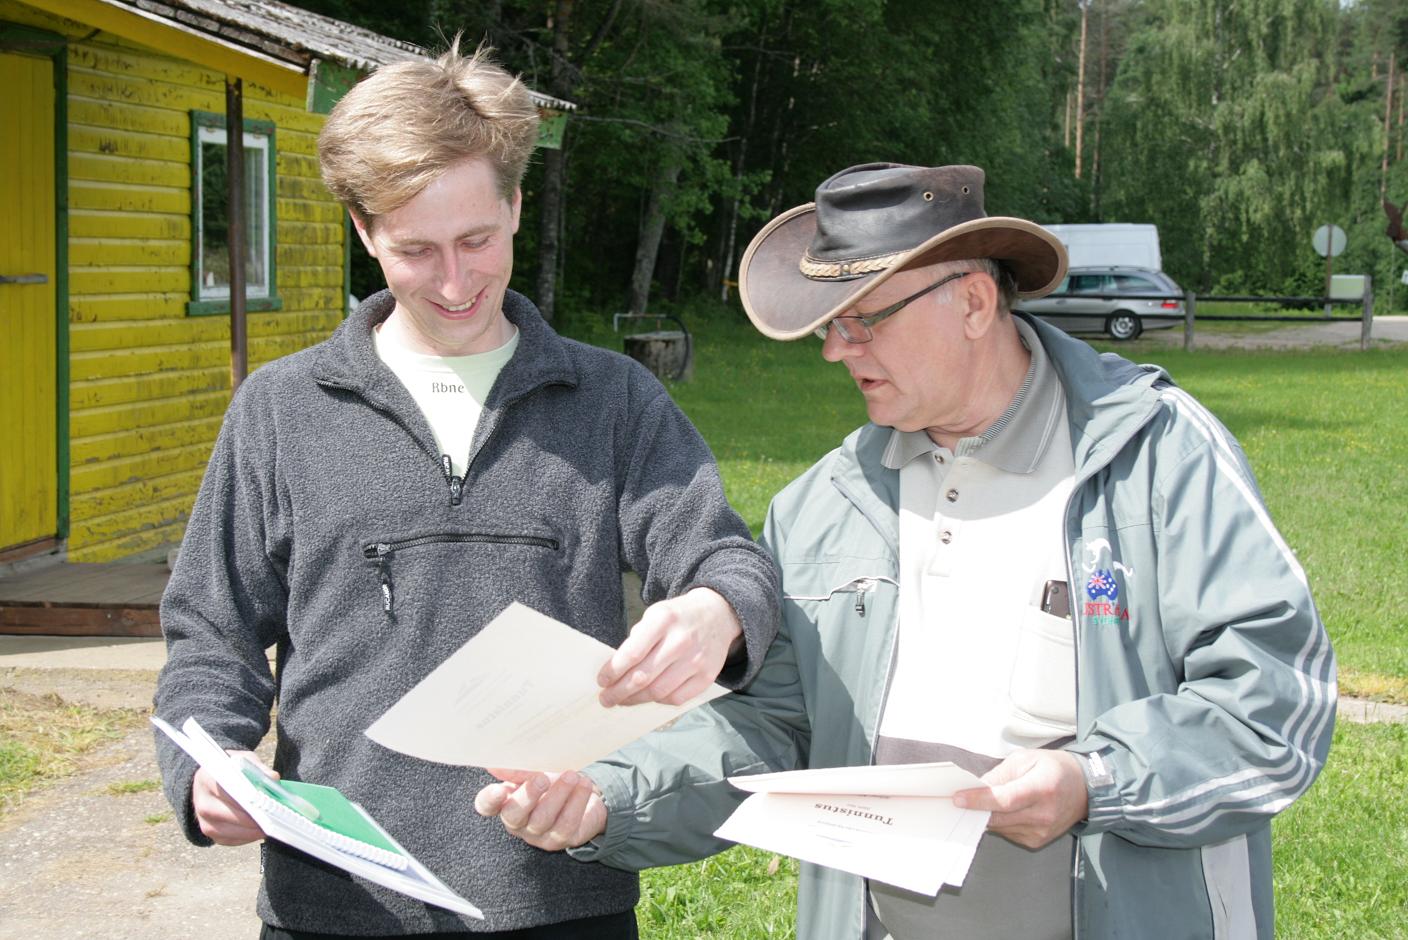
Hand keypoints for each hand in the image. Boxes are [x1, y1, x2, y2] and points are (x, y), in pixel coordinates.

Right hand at [192, 750, 268, 845]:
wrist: (213, 780)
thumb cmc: (231, 770)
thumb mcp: (243, 761)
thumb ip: (258, 768)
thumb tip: (273, 778)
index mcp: (207, 778)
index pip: (225, 790)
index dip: (245, 797)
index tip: (261, 801)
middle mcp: (201, 801)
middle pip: (226, 814)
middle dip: (250, 818)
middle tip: (271, 819)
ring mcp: (202, 819)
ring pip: (227, 831)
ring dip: (249, 831)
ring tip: (269, 827)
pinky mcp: (209, 832)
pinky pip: (228, 839)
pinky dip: (245, 838)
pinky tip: (259, 832)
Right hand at [474, 769, 606, 850]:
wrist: (580, 797)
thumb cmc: (550, 784)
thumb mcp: (534, 773)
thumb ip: (518, 770)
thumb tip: (495, 765)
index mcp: (504, 803)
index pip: (486, 805)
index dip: (489, 800)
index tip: (499, 790)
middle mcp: (518, 823)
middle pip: (514, 815)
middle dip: (528, 796)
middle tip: (543, 778)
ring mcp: (538, 835)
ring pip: (543, 819)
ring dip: (559, 794)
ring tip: (571, 775)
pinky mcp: (561, 839)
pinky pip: (568, 823)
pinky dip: (577, 801)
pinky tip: (583, 785)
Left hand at [597, 586, 741, 706]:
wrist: (718, 615)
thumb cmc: (678, 617)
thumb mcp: (655, 614)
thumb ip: (636, 640)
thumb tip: (616, 671)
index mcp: (663, 620)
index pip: (632, 653)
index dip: (613, 671)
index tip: (601, 681)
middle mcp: (681, 641)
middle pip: (643, 677)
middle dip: (618, 692)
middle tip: (605, 699)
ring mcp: (696, 661)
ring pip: (657, 692)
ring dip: (634, 700)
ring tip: (622, 700)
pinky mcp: (707, 677)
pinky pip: (675, 698)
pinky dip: (658, 700)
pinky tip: (649, 696)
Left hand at [952, 749, 1087, 849]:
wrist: (1083, 789)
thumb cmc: (1053, 769)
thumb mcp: (1026, 759)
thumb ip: (999, 774)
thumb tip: (975, 787)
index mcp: (1042, 788)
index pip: (1005, 800)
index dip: (979, 801)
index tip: (957, 799)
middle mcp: (1043, 815)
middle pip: (999, 817)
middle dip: (974, 810)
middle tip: (955, 802)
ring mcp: (1041, 831)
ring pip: (1000, 827)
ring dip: (985, 816)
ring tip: (977, 803)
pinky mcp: (1037, 841)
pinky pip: (1007, 833)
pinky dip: (998, 822)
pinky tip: (999, 811)